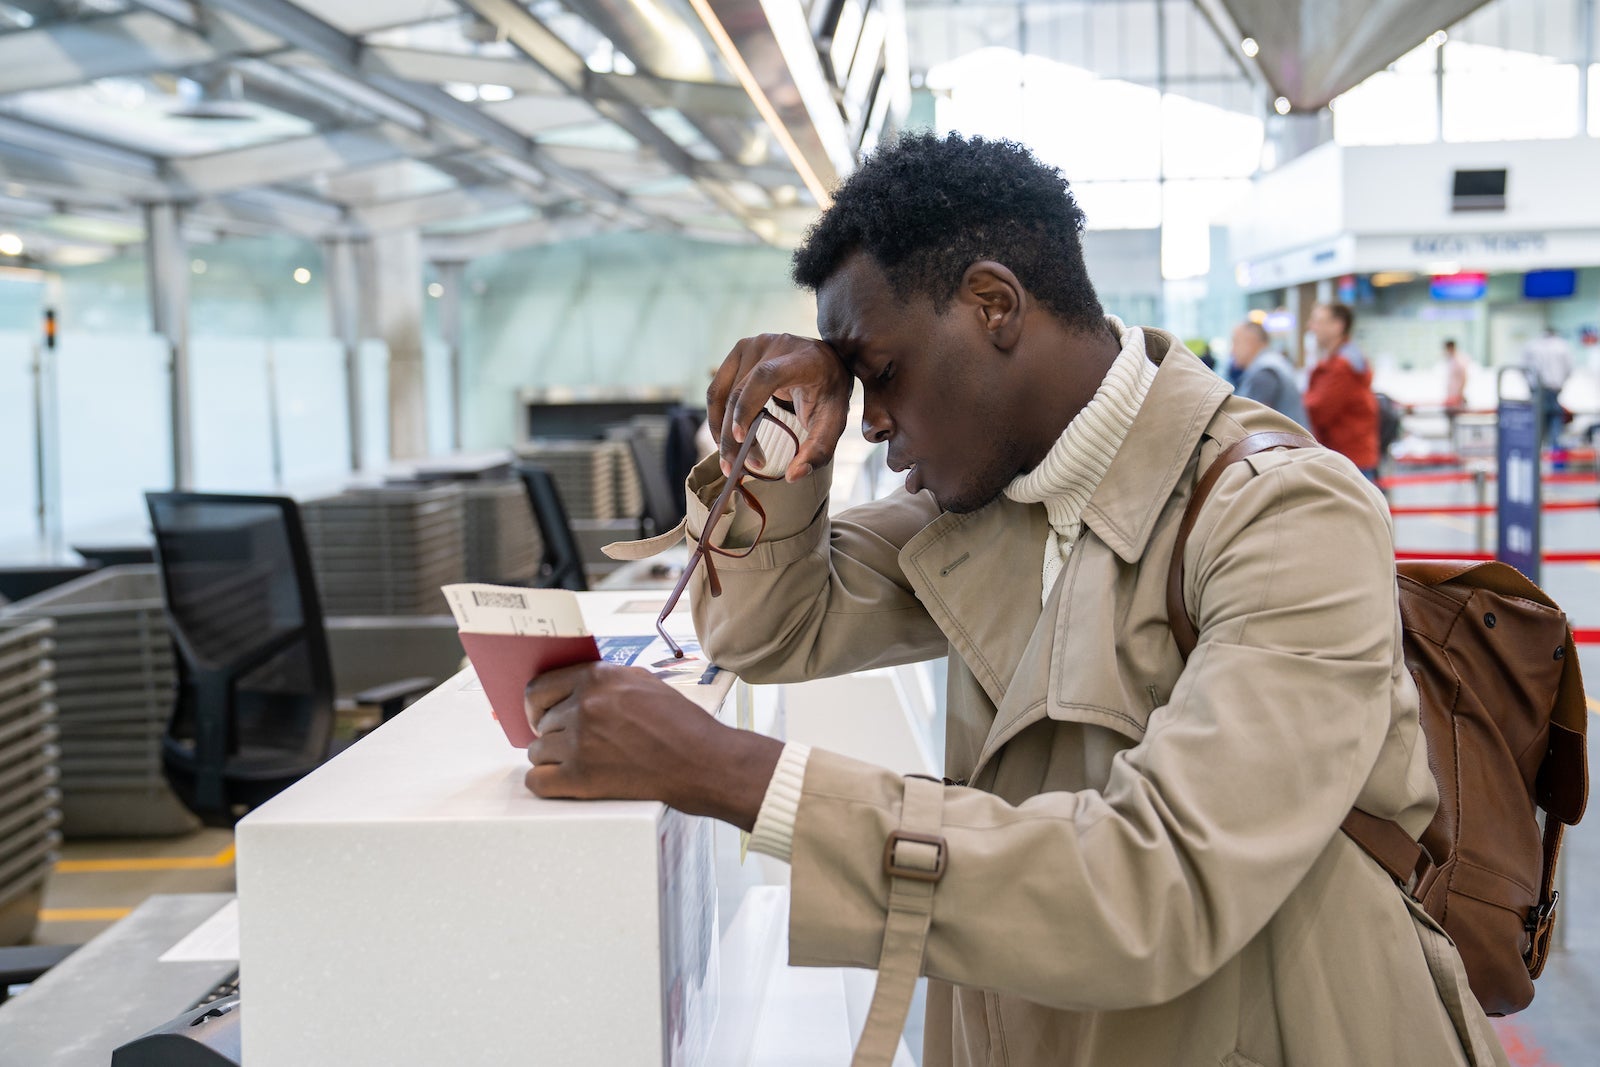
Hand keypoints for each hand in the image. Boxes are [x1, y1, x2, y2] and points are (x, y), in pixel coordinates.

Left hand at [524, 662, 782, 830]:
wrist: (703, 762)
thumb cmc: (682, 724)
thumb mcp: (644, 682)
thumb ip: (606, 680)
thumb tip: (576, 688)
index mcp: (598, 678)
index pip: (539, 687)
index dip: (537, 704)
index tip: (542, 715)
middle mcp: (584, 705)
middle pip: (541, 721)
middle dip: (553, 733)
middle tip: (568, 744)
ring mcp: (580, 742)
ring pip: (537, 751)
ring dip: (552, 758)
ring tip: (574, 763)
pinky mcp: (581, 777)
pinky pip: (537, 780)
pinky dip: (544, 783)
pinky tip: (559, 782)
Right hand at [706, 333, 851, 482]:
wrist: (826, 362)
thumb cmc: (829, 393)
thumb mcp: (833, 422)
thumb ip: (819, 450)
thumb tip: (792, 476)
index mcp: (801, 358)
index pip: (765, 377)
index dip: (747, 407)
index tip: (742, 439)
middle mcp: (773, 345)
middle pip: (739, 392)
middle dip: (732, 435)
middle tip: (735, 468)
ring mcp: (751, 345)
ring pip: (721, 394)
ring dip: (720, 430)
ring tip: (730, 459)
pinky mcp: (738, 352)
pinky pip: (717, 389)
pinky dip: (717, 417)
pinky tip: (727, 439)